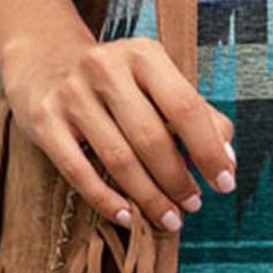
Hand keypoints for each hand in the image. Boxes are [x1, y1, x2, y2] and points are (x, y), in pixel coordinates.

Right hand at [1, 33, 236, 233]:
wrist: (45, 61)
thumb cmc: (118, 79)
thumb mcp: (158, 80)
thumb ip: (197, 113)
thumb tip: (227, 159)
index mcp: (144, 55)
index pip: (185, 107)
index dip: (209, 149)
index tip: (225, 182)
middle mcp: (107, 69)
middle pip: (151, 137)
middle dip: (178, 179)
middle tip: (194, 204)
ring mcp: (72, 95)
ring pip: (118, 158)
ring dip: (149, 196)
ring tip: (170, 218)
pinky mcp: (45, 121)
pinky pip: (79, 171)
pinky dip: (107, 200)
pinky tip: (129, 217)